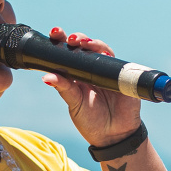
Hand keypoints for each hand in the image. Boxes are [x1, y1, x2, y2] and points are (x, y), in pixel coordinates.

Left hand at [42, 27, 141, 146]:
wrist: (113, 137)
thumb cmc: (91, 120)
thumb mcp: (74, 104)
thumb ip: (64, 88)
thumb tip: (46, 77)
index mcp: (77, 73)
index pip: (68, 52)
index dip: (62, 41)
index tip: (54, 33)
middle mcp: (92, 69)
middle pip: (85, 46)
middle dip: (77, 38)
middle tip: (70, 38)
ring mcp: (108, 71)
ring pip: (102, 50)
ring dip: (94, 44)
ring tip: (84, 44)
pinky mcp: (124, 77)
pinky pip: (119, 64)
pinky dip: (112, 58)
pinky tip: (105, 55)